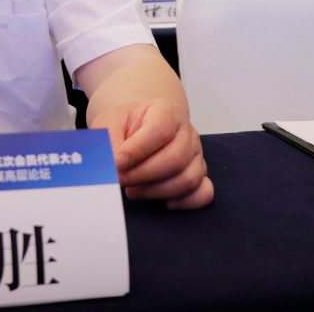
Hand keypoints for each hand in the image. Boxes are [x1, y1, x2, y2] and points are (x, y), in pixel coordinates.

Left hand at [90, 98, 212, 208]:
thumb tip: (113, 166)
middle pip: (175, 159)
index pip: (159, 130)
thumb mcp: (110, 124)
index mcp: (167, 111)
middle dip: (143, 175)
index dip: (138, 150)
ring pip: (188, 179)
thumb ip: (110, 142)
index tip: (117, 163)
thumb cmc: (125, 125)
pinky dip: (185, 202)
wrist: (138, 127)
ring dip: (156, 191)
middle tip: (120, 179)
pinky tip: (164, 202)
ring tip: (132, 189)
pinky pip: (203, 192)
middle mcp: (187, 131)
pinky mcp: (200, 173)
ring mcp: (196, 153)